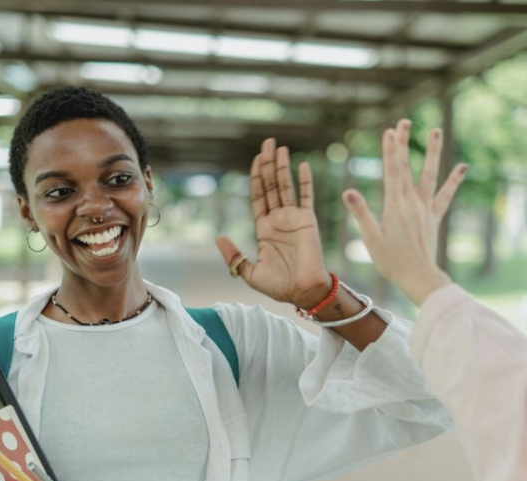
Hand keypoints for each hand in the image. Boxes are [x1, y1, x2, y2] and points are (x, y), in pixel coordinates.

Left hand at [216, 138, 332, 309]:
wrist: (303, 292)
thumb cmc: (278, 286)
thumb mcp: (249, 272)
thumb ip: (234, 256)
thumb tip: (218, 237)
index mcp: (264, 229)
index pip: (259, 197)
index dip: (256, 177)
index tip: (256, 159)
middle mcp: (278, 220)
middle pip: (271, 186)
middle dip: (268, 165)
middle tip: (267, 143)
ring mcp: (293, 218)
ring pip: (286, 186)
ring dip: (282, 167)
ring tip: (279, 147)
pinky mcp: (307, 221)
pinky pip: (306, 197)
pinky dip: (305, 181)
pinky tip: (302, 165)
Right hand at [342, 119, 467, 305]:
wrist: (418, 277)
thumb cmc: (391, 261)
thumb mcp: (371, 238)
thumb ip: (361, 213)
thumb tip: (348, 192)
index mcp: (395, 205)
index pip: (392, 171)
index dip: (390, 149)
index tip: (389, 130)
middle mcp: (412, 202)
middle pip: (407, 167)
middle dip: (404, 143)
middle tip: (404, 121)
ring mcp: (425, 209)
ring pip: (430, 175)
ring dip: (432, 152)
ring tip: (436, 130)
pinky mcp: (433, 217)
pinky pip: (445, 195)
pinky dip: (454, 180)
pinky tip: (463, 166)